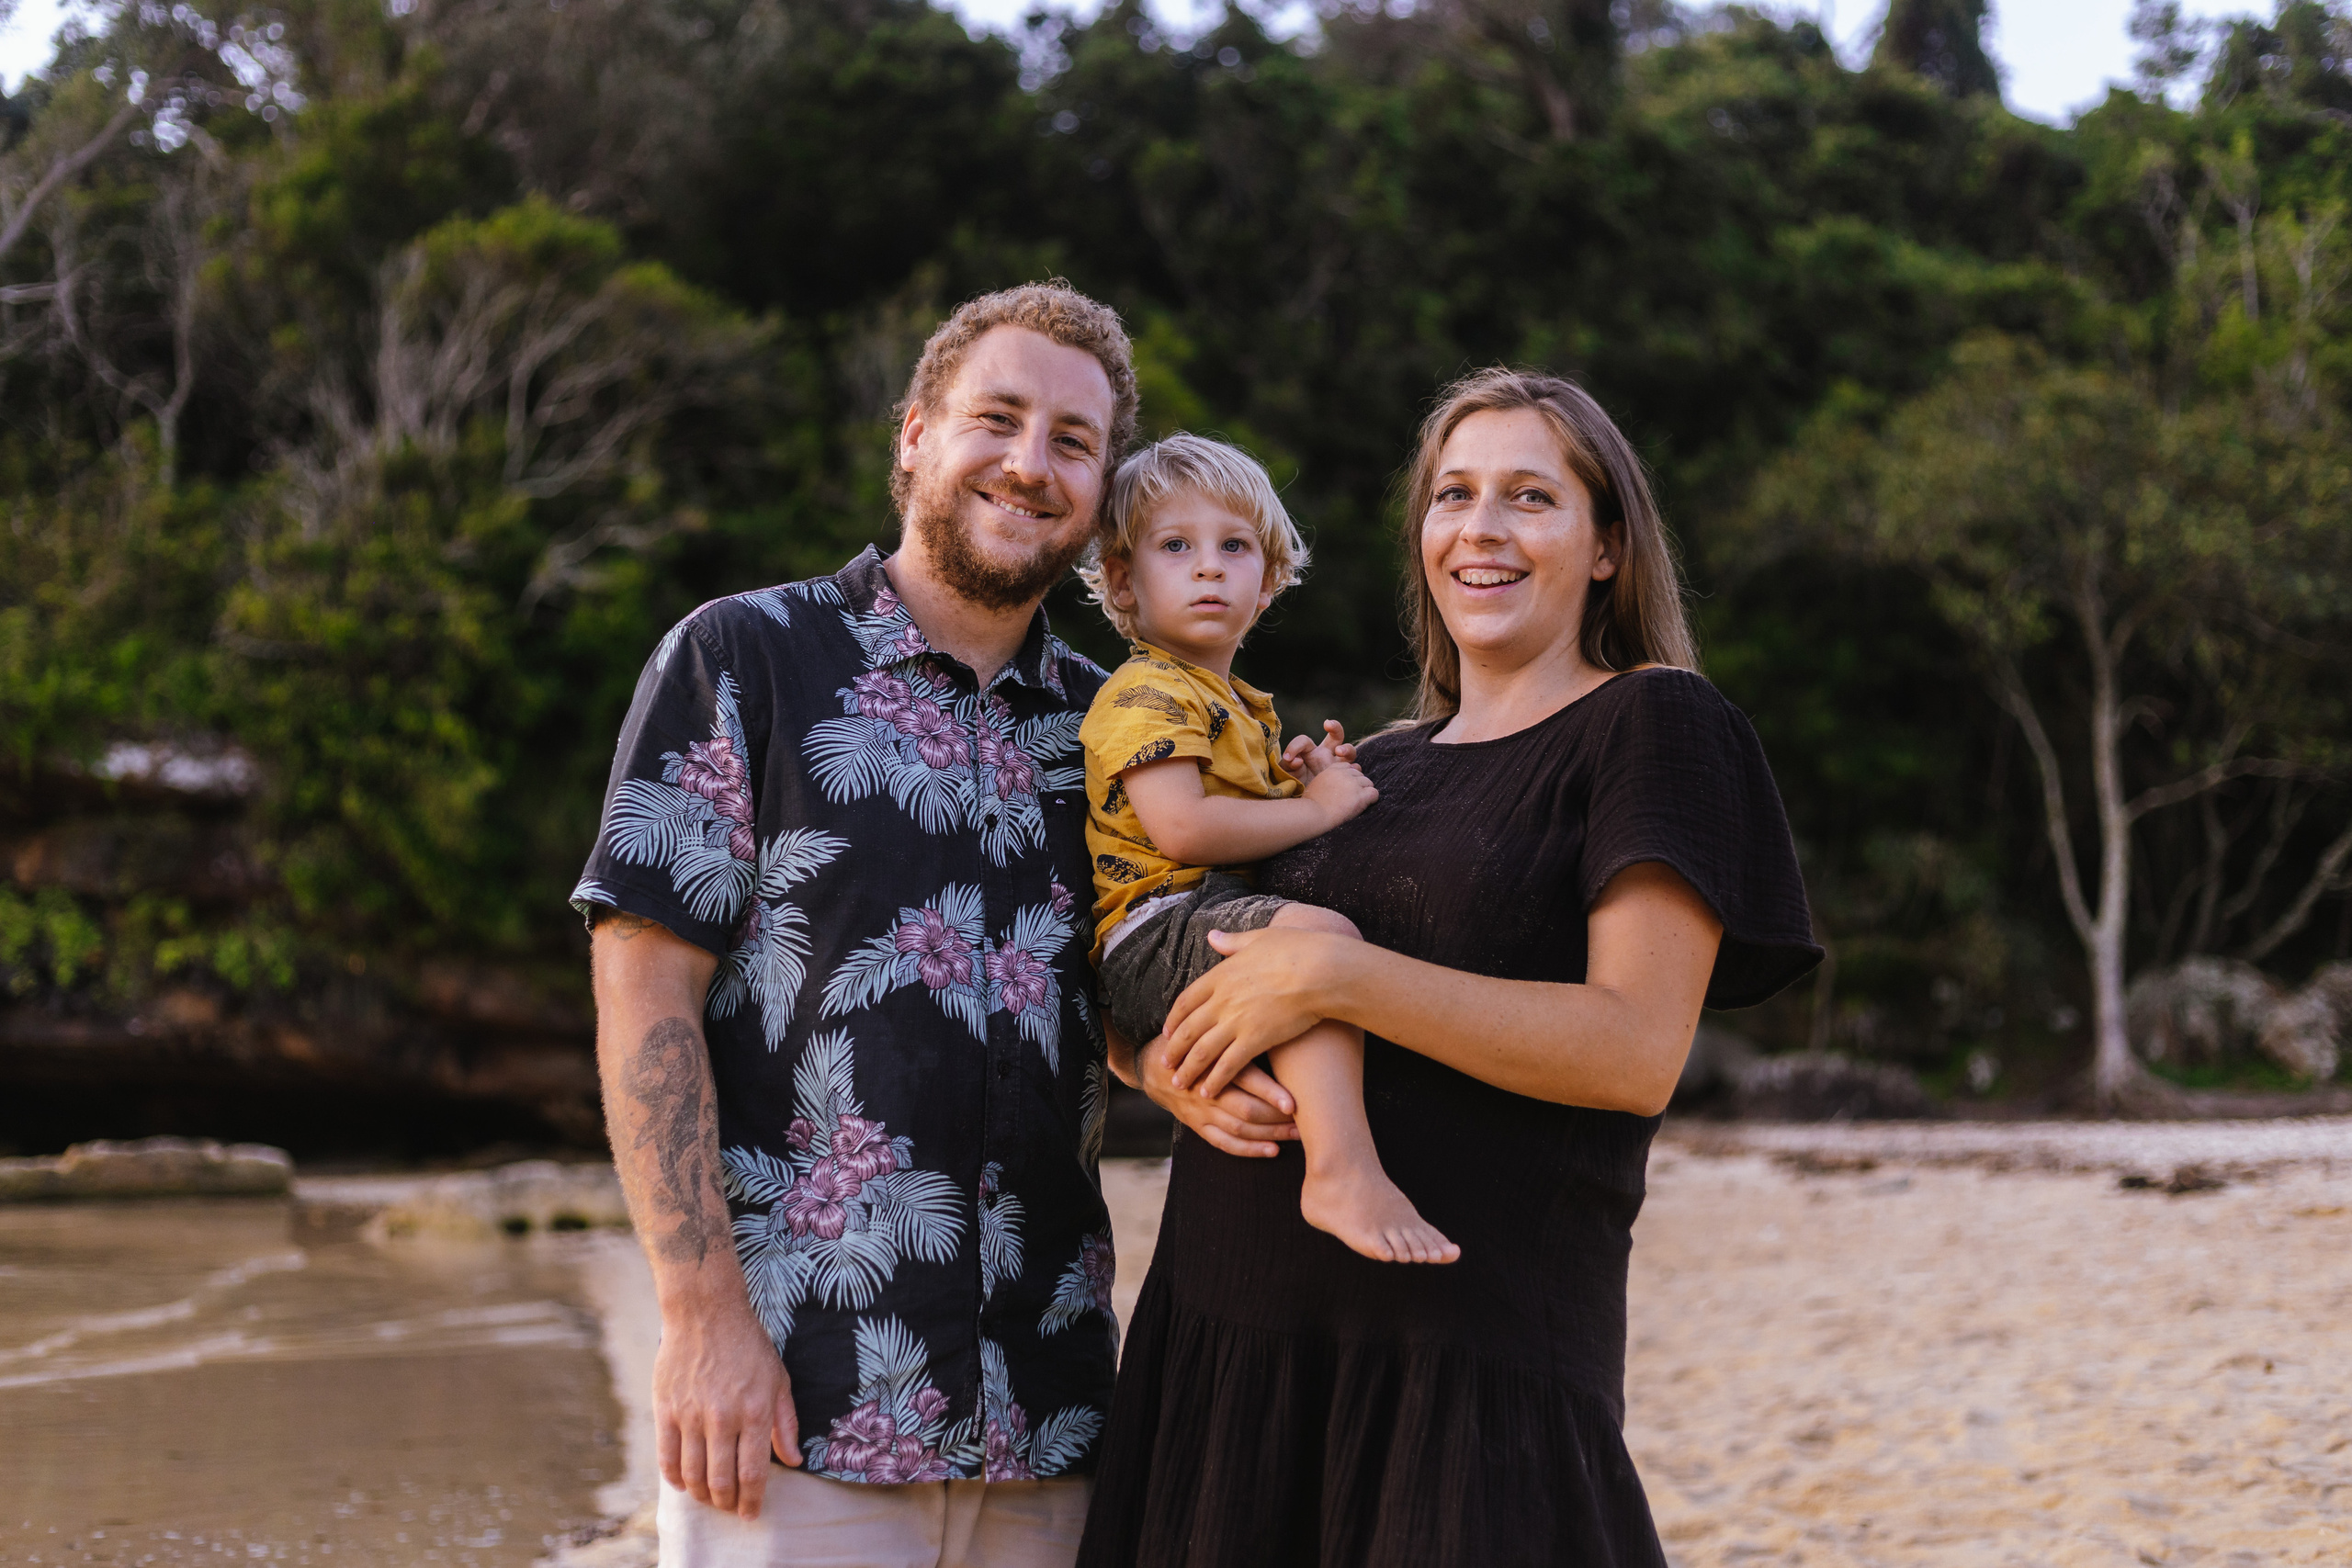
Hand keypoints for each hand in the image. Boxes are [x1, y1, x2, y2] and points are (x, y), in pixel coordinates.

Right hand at [654, 1297, 801, 1518]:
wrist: (706, 1312)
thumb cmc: (749, 1345)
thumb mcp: (779, 1379)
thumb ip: (786, 1423)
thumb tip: (794, 1460)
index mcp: (756, 1412)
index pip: (753, 1473)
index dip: (752, 1501)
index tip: (751, 1513)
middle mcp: (724, 1418)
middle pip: (722, 1481)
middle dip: (727, 1503)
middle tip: (730, 1508)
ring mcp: (691, 1415)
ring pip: (694, 1474)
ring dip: (702, 1495)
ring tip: (709, 1498)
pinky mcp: (665, 1409)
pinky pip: (666, 1456)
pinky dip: (674, 1477)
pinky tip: (683, 1482)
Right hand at [1127, 1023, 1299, 1155]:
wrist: (1153, 1064)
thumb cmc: (1193, 1041)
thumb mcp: (1209, 1028)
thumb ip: (1239, 1027)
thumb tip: (1283, 1015)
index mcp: (1210, 1061)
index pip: (1243, 1078)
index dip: (1269, 1092)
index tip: (1294, 1103)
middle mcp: (1204, 1089)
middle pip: (1244, 1109)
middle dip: (1276, 1117)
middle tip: (1303, 1119)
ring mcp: (1200, 1111)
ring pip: (1238, 1129)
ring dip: (1270, 1134)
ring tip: (1297, 1135)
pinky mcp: (1197, 1125)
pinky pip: (1224, 1143)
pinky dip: (1249, 1150)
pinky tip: (1272, 1150)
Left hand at [1167, 925, 1349, 1095]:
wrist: (1320, 971)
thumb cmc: (1297, 950)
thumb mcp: (1258, 938)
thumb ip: (1232, 942)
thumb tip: (1212, 934)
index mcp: (1220, 975)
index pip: (1185, 1001)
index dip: (1174, 1020)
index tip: (1167, 1032)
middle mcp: (1221, 1000)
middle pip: (1188, 1030)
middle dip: (1174, 1050)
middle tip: (1164, 1065)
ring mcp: (1236, 1022)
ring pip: (1201, 1052)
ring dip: (1188, 1070)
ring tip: (1180, 1084)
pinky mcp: (1254, 1041)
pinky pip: (1227, 1066)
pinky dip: (1214, 1081)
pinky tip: (1208, 1092)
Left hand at [1281, 719, 1357, 780]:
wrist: (1307, 805)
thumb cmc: (1296, 787)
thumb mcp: (1287, 776)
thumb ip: (1287, 767)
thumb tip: (1297, 761)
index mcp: (1309, 751)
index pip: (1304, 741)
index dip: (1295, 746)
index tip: (1288, 758)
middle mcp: (1326, 755)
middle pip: (1336, 735)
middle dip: (1335, 727)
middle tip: (1328, 725)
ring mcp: (1338, 765)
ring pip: (1349, 751)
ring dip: (1347, 749)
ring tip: (1340, 752)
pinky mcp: (1346, 778)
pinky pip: (1355, 771)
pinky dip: (1354, 770)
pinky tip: (1349, 772)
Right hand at [1300, 756, 1377, 828]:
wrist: (1314, 815)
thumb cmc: (1311, 805)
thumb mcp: (1317, 784)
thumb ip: (1329, 779)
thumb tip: (1340, 782)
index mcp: (1333, 769)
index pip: (1349, 767)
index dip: (1349, 777)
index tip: (1345, 788)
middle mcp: (1344, 774)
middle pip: (1360, 774)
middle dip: (1358, 785)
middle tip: (1351, 798)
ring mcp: (1353, 784)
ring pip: (1368, 783)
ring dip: (1365, 792)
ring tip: (1356, 803)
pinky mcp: (1360, 796)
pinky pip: (1374, 793)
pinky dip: (1372, 800)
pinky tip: (1364, 806)